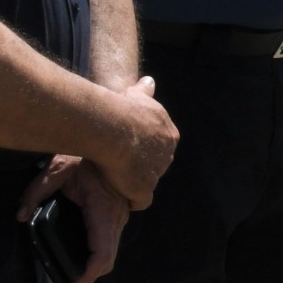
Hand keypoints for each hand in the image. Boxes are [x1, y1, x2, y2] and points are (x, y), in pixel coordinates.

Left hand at [13, 155, 128, 282]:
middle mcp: (116, 216)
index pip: (102, 252)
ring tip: (74, 273)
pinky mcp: (118, 212)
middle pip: (109, 258)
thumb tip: (20, 216)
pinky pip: (111, 240)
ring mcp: (120, 215)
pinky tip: (84, 255)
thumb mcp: (57, 168)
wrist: (110, 136)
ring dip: (96, 265)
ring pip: (112, 251)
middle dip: (90, 275)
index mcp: (103, 209)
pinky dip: (100, 253)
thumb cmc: (84, 154)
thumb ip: (36, 191)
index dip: (88, 274)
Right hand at [91, 76, 177, 209]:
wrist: (114, 127)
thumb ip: (145, 92)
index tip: (129, 146)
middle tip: (121, 163)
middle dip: (142, 165)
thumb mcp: (137, 95)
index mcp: (169, 134)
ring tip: (116, 178)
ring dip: (135, 182)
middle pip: (156, 164)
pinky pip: (141, 201)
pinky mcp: (144, 190)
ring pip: (148, 182)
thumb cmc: (123, 109)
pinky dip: (132, 200)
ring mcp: (156, 173)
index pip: (159, 145)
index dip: (143, 147)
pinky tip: (121, 195)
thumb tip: (149, 82)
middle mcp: (167, 154)